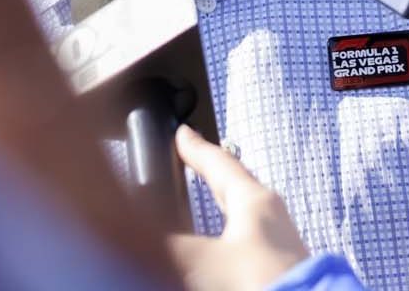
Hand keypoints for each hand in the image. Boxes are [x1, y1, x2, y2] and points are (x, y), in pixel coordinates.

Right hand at [170, 126, 311, 290]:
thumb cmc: (262, 283)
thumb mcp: (201, 262)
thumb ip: (165, 247)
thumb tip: (131, 233)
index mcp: (256, 202)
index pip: (219, 164)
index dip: (196, 149)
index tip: (182, 133)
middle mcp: (270, 218)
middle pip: (235, 186)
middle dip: (211, 174)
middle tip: (192, 159)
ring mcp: (277, 245)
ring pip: (243, 215)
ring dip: (222, 207)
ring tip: (205, 201)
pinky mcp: (278, 268)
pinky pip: (247, 242)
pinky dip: (227, 237)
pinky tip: (219, 248)